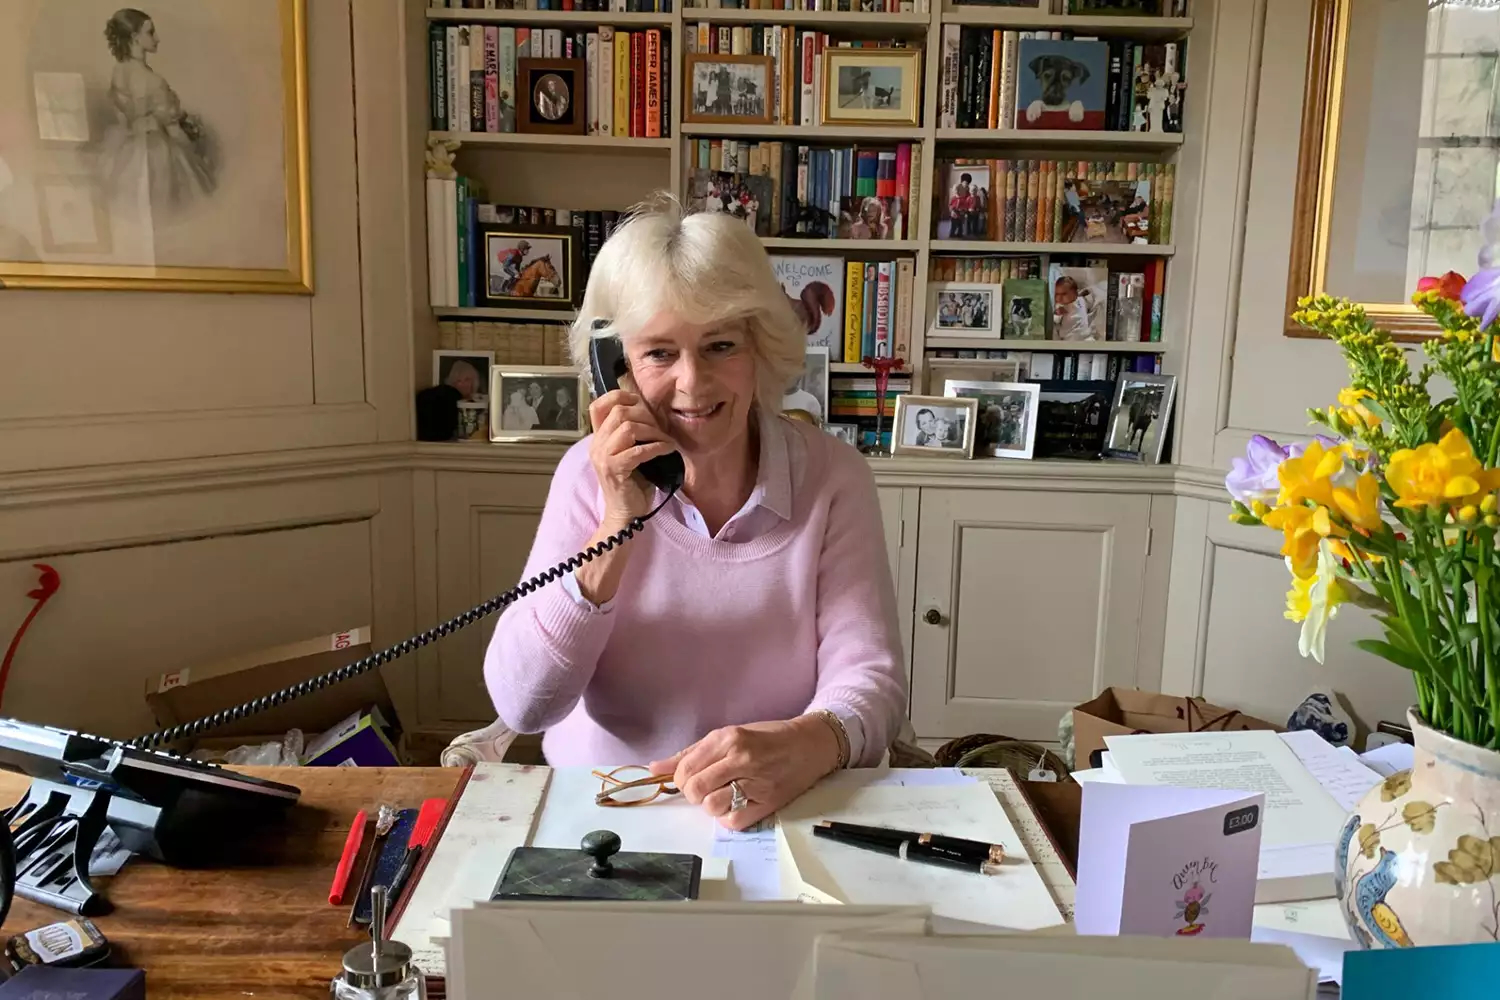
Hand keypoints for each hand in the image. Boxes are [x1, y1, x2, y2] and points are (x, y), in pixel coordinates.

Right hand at [587, 388, 676, 526]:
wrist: (625, 515)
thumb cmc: (632, 484)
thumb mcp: (629, 454)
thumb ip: (632, 435)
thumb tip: (652, 414)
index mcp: (598, 439)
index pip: (598, 406)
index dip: (619, 396)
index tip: (639, 403)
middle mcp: (596, 445)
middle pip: (618, 412)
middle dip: (644, 416)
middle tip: (659, 429)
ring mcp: (603, 457)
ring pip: (627, 428)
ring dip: (652, 432)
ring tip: (664, 441)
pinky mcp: (614, 470)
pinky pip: (637, 451)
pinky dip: (656, 447)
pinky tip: (667, 450)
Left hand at [649, 716, 840, 830]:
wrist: (809, 745)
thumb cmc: (767, 738)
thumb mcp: (728, 735)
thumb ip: (691, 753)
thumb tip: (654, 768)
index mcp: (727, 738)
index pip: (685, 769)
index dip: (681, 779)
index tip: (691, 778)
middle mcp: (741, 759)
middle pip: (695, 790)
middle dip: (694, 794)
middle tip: (706, 788)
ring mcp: (756, 783)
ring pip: (712, 807)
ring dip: (712, 805)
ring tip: (724, 795)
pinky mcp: (768, 803)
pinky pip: (733, 822)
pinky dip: (729, 817)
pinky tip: (737, 804)